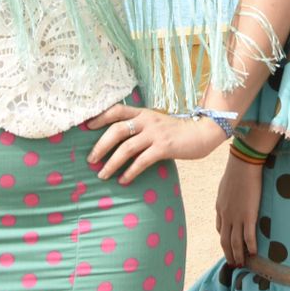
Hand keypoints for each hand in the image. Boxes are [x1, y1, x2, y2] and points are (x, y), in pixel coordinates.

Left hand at [86, 104, 224, 184]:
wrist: (203, 133)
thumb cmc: (177, 131)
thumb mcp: (157, 123)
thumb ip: (140, 127)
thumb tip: (119, 141)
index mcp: (143, 113)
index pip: (117, 110)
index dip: (100, 117)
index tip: (86, 127)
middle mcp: (147, 120)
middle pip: (116, 129)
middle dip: (100, 145)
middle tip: (90, 160)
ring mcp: (156, 133)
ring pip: (126, 147)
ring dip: (111, 163)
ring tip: (102, 174)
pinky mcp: (164, 147)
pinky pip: (142, 161)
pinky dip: (130, 172)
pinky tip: (123, 180)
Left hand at [215, 154, 264, 265]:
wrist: (243, 164)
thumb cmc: (236, 170)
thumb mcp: (225, 185)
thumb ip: (226, 195)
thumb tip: (229, 196)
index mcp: (220, 208)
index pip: (220, 229)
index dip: (224, 239)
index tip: (229, 246)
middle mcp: (226, 216)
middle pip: (225, 240)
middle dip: (228, 254)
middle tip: (233, 264)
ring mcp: (236, 217)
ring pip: (235, 242)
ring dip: (238, 255)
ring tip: (242, 264)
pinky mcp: (249, 215)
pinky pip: (248, 236)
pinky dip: (250, 247)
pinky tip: (254, 253)